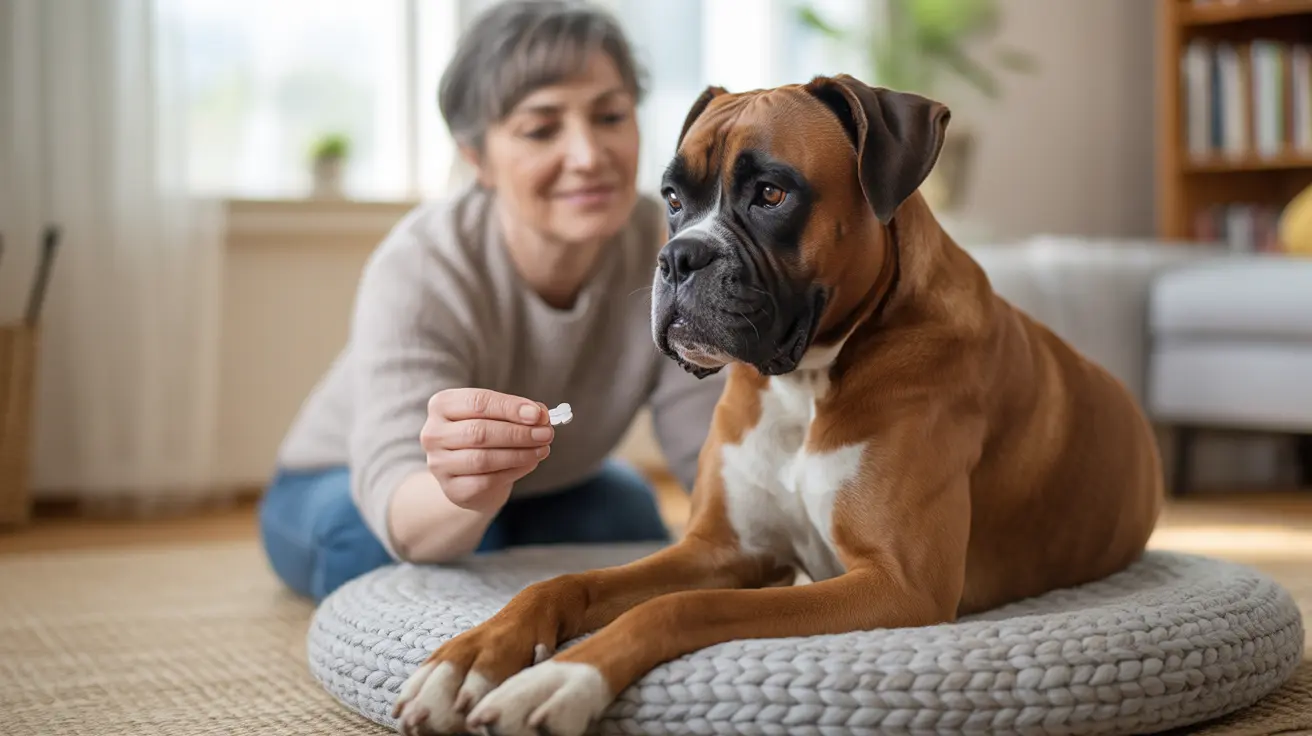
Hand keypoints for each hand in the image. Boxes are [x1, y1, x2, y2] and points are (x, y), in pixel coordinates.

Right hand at [422, 388, 553, 511]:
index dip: (510, 408)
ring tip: (542, 449)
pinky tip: (530, 463)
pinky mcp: (452, 489)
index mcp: (441, 405)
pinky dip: (514, 471)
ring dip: (519, 453)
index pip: (477, 402)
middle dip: (518, 433)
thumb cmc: (486, 436)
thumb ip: (519, 412)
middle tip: (546, 434)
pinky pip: (487, 481)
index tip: (538, 414)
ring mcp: (439, 463)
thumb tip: (541, 415)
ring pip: (483, 459)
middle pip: (479, 432)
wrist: (470, 475)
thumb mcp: (499, 417)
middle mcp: (433, 433)